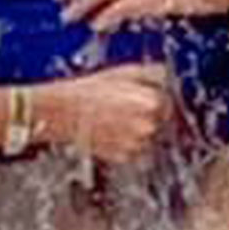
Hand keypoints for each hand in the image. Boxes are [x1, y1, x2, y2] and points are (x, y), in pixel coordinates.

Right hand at [35, 62, 168, 161]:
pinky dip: (123, 144)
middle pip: (157, 121)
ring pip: (145, 137)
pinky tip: (108, 132)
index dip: (152, 99)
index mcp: (151, 102)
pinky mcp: (123, 157)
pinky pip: (132, 151)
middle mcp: (148, 125)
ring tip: (112, 121)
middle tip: (122, 110)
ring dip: (135, 131)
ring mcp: (136, 143)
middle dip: (144, 116)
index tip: (138, 98)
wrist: (62, 112)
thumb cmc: (90, 90)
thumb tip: (166, 73)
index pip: (166, 103)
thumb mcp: (122, 72)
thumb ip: (151, 72)